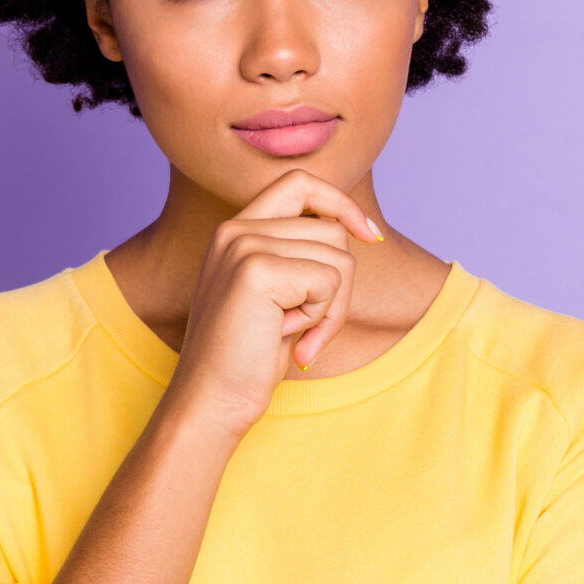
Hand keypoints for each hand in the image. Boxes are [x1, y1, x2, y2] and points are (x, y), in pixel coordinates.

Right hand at [166, 168, 383, 437]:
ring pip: (339, 257)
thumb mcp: (280, 295)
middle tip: (308, 326)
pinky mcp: (256, 270)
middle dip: (339, 286)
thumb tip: (361, 230)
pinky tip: (287, 338)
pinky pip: (330, 282)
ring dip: (331, 307)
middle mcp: (236, 229)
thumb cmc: (249, 356)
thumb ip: (303, 255)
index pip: (301, 182)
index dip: (341, 204)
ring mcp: (244, 245)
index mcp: (237, 229)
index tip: (370, 236)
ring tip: (292, 332)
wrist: (212, 401)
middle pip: (333, 230)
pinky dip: (322, 319)